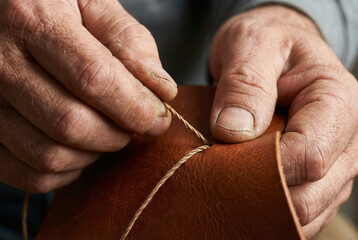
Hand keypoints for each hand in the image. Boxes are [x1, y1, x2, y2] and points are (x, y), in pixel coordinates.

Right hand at [0, 0, 176, 192]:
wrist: (7, 14)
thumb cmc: (54, 7)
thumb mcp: (94, 5)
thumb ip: (130, 43)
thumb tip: (161, 92)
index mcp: (33, 20)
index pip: (94, 79)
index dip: (135, 107)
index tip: (158, 117)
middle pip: (71, 124)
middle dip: (116, 134)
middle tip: (130, 124)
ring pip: (49, 155)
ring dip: (92, 154)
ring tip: (105, 131)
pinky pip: (28, 173)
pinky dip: (65, 171)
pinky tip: (79, 148)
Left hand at [209, 6, 357, 238]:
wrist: (273, 49)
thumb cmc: (266, 42)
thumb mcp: (251, 45)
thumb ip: (245, 84)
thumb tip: (233, 131)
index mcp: (336, 100)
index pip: (310, 154)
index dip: (267, 168)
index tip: (227, 162)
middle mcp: (343, 137)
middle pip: (312, 193)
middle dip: (264, 194)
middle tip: (223, 180)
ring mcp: (332, 161)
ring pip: (307, 210)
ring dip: (265, 206)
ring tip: (232, 188)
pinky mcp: (315, 175)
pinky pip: (300, 209)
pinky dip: (270, 209)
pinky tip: (245, 196)